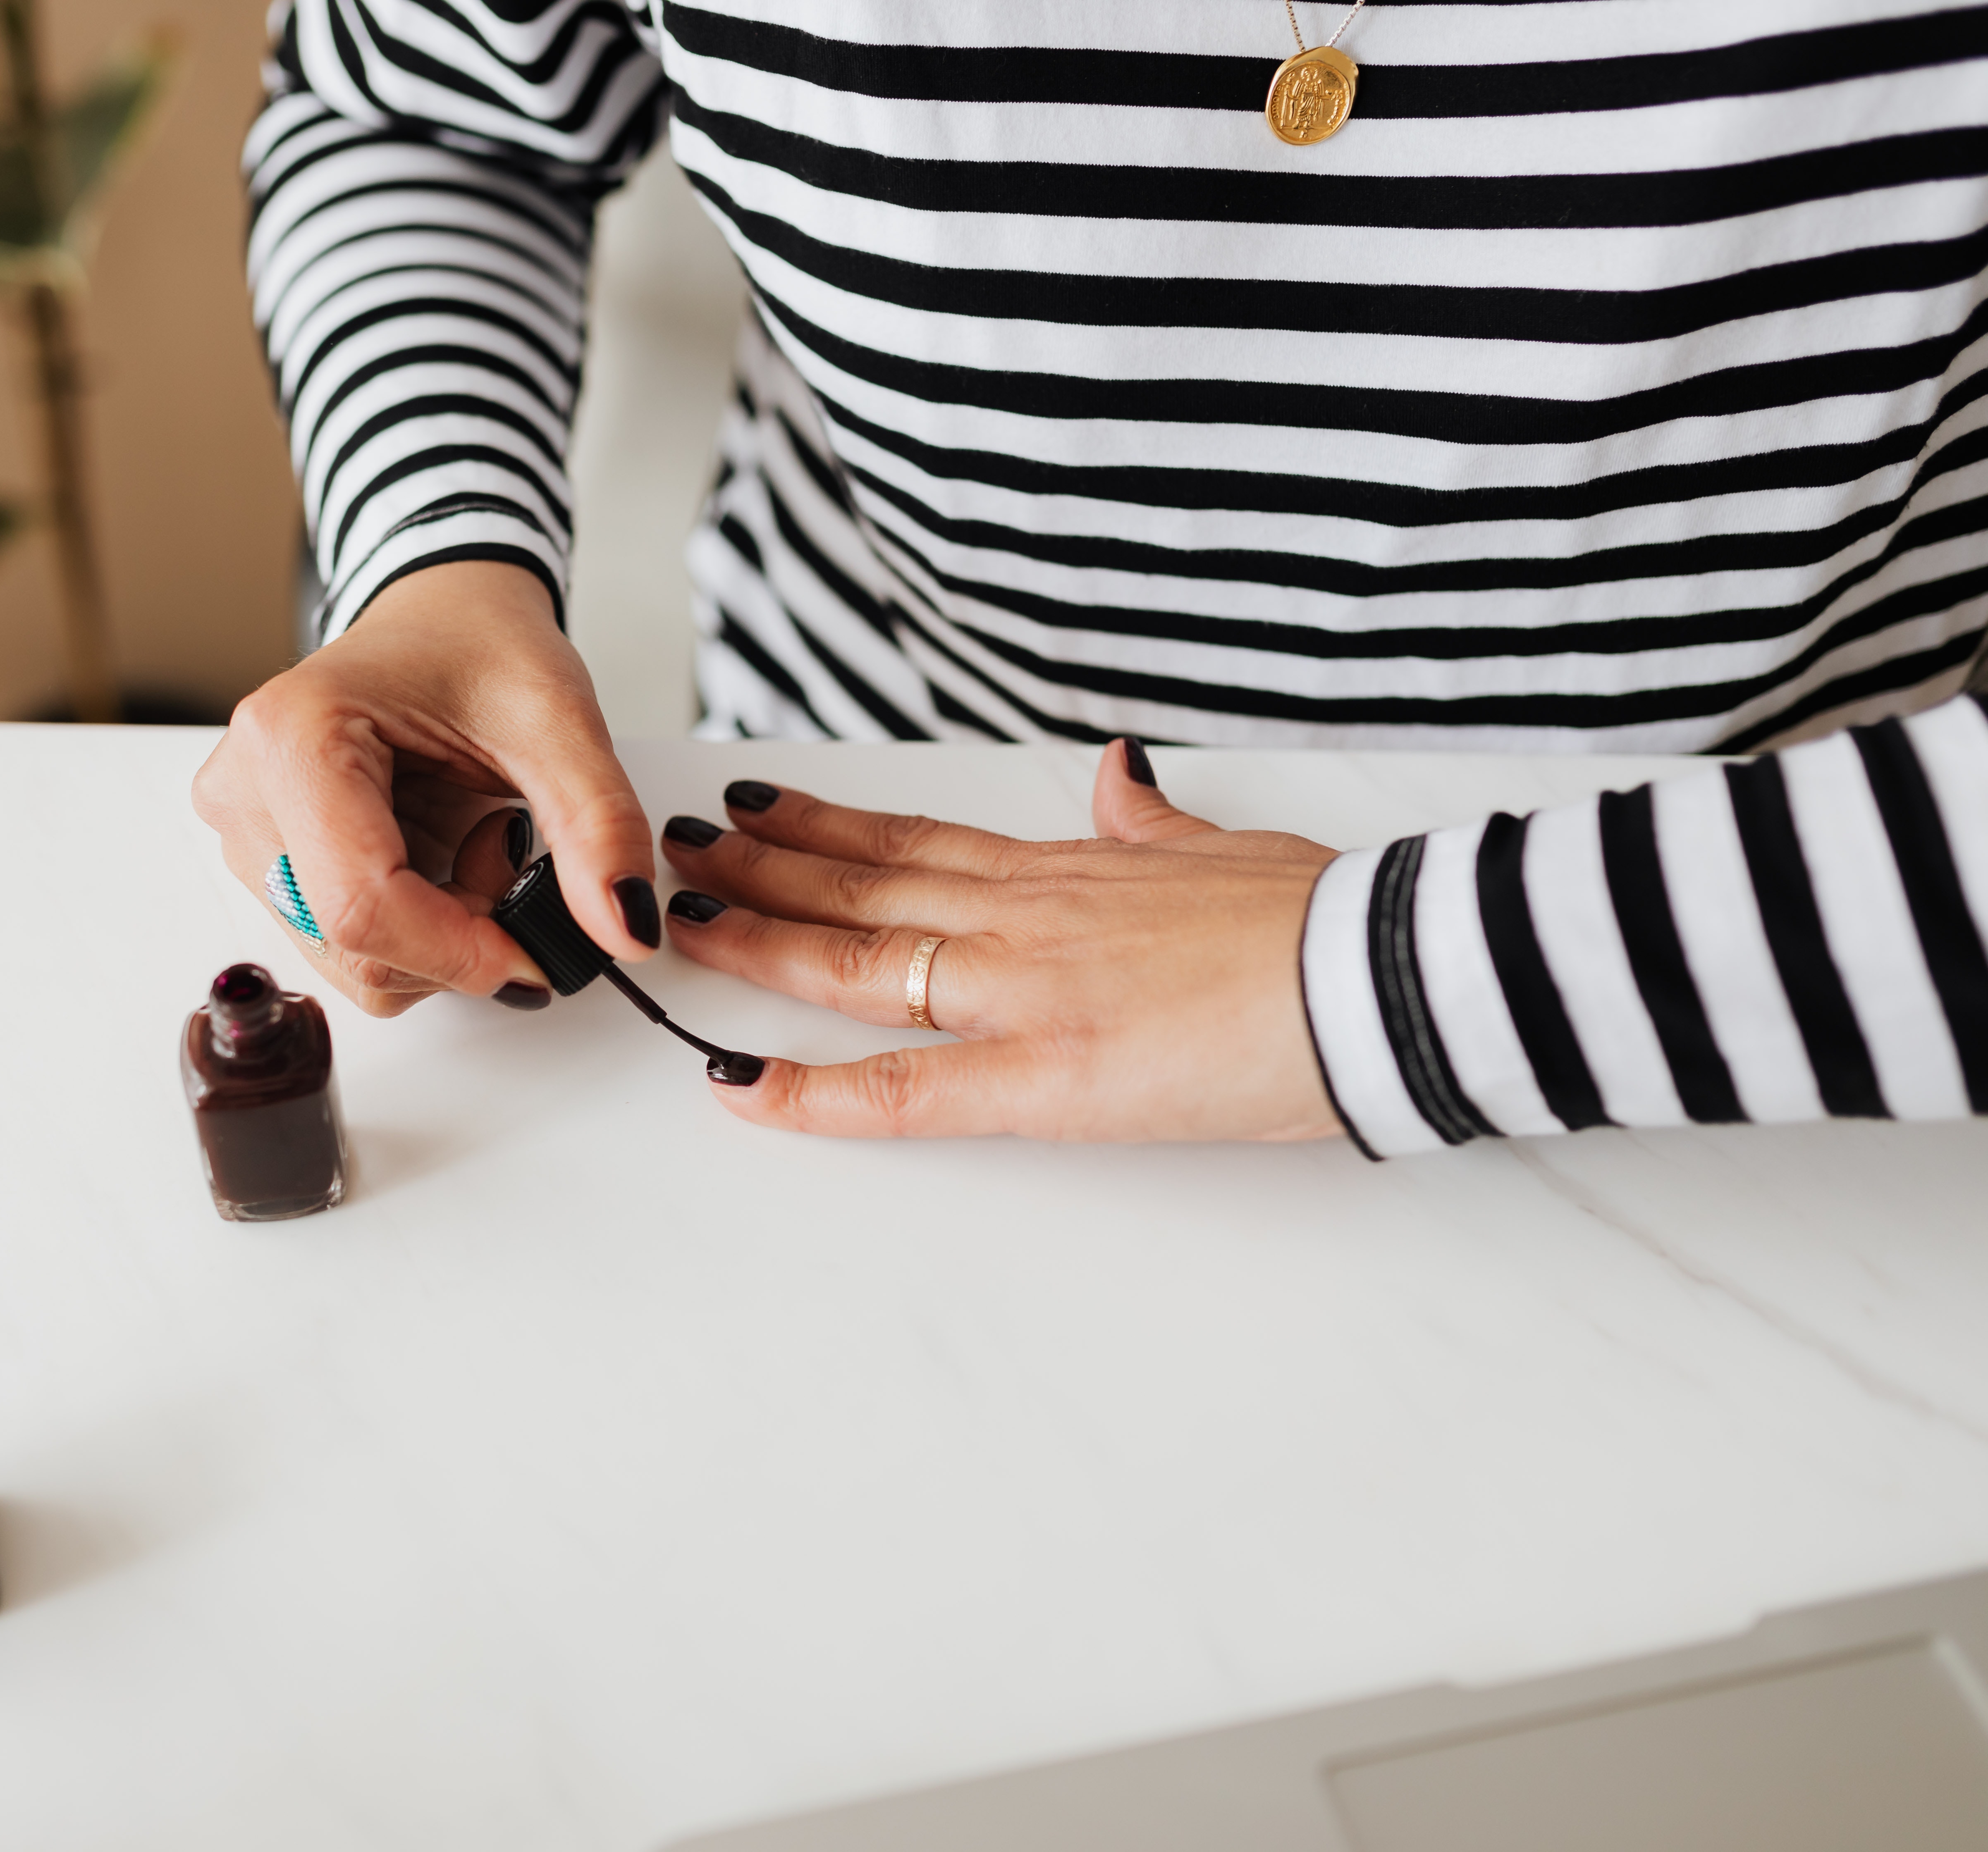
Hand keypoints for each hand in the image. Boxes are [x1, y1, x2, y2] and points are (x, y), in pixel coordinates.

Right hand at [191, 561, 660, 1015]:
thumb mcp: (558, 720)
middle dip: (457, 940)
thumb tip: (625, 929)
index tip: (536, 949)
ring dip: (440, 938)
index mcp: (292, 736)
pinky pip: (349, 951)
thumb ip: (598, 826)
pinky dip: (417, 932)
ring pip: (352, 966)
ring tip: (471, 843)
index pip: (362, 906)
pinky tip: (438, 859)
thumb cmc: (477, 646)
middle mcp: (245, 792)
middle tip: (507, 855)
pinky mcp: (267, 865)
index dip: (460, 950)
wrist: (441, 619)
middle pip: (353, 948)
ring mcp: (247, 835)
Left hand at [659, 742, 1345, 1142]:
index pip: (916, 845)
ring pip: (855, 965)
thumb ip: (1154, 824)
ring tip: (681, 925)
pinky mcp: (1045, 1077)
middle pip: (859, 892)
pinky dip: (812, 1092)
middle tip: (678, 854)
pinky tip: (738, 1087)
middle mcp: (1024, 920)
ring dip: (758, 945)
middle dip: (758, 872)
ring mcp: (1025, 993)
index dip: (827, 828)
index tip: (760, 809)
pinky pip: (902, 1091)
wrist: (1387, 967)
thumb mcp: (1225, 847)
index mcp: (1068, 874)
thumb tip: (1123, 781)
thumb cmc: (1322, 915)